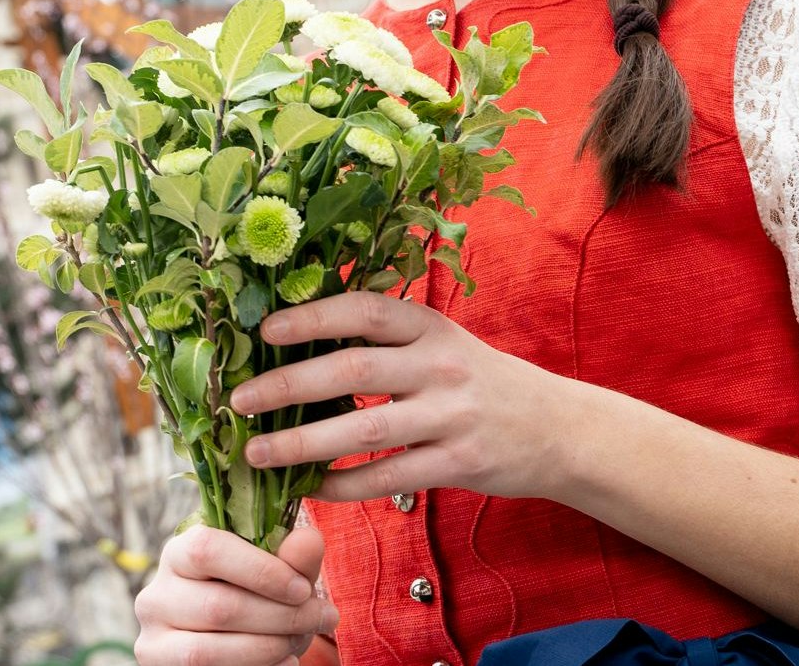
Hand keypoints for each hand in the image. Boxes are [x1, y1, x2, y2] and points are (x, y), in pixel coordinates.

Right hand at [134, 524, 338, 665]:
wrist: (229, 644)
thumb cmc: (252, 598)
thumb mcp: (275, 576)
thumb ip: (293, 558)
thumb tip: (309, 541)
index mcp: (180, 552)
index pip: (207, 550)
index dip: (260, 571)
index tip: (303, 589)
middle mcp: (157, 592)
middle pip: (218, 606)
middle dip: (281, 616)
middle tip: (322, 618)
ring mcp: (154, 636)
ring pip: (209, 649)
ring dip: (268, 648)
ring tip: (300, 641)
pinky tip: (284, 662)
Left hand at [227, 291, 592, 502]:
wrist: (558, 429)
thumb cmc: (480, 382)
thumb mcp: (442, 343)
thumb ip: (386, 340)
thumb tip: (299, 338)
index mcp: (430, 327)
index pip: (365, 311)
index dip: (313, 316)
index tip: (265, 330)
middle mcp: (439, 365)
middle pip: (353, 369)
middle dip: (288, 385)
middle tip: (239, 399)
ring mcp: (451, 416)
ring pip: (363, 430)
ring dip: (302, 443)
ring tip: (256, 452)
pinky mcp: (458, 462)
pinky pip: (388, 477)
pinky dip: (344, 486)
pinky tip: (310, 488)